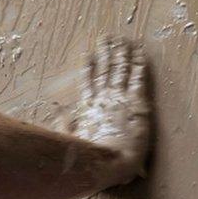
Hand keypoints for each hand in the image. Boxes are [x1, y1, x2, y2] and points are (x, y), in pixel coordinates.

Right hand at [70, 36, 150, 184]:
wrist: (110, 161)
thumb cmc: (92, 155)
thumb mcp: (73, 139)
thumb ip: (65, 122)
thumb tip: (57, 108)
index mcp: (89, 106)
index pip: (88, 80)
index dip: (89, 66)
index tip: (88, 53)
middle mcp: (104, 97)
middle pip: (105, 69)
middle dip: (106, 52)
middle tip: (106, 37)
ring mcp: (120, 97)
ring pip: (121, 68)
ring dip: (122, 53)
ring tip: (123, 40)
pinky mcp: (137, 101)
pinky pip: (138, 77)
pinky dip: (139, 63)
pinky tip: (140, 52)